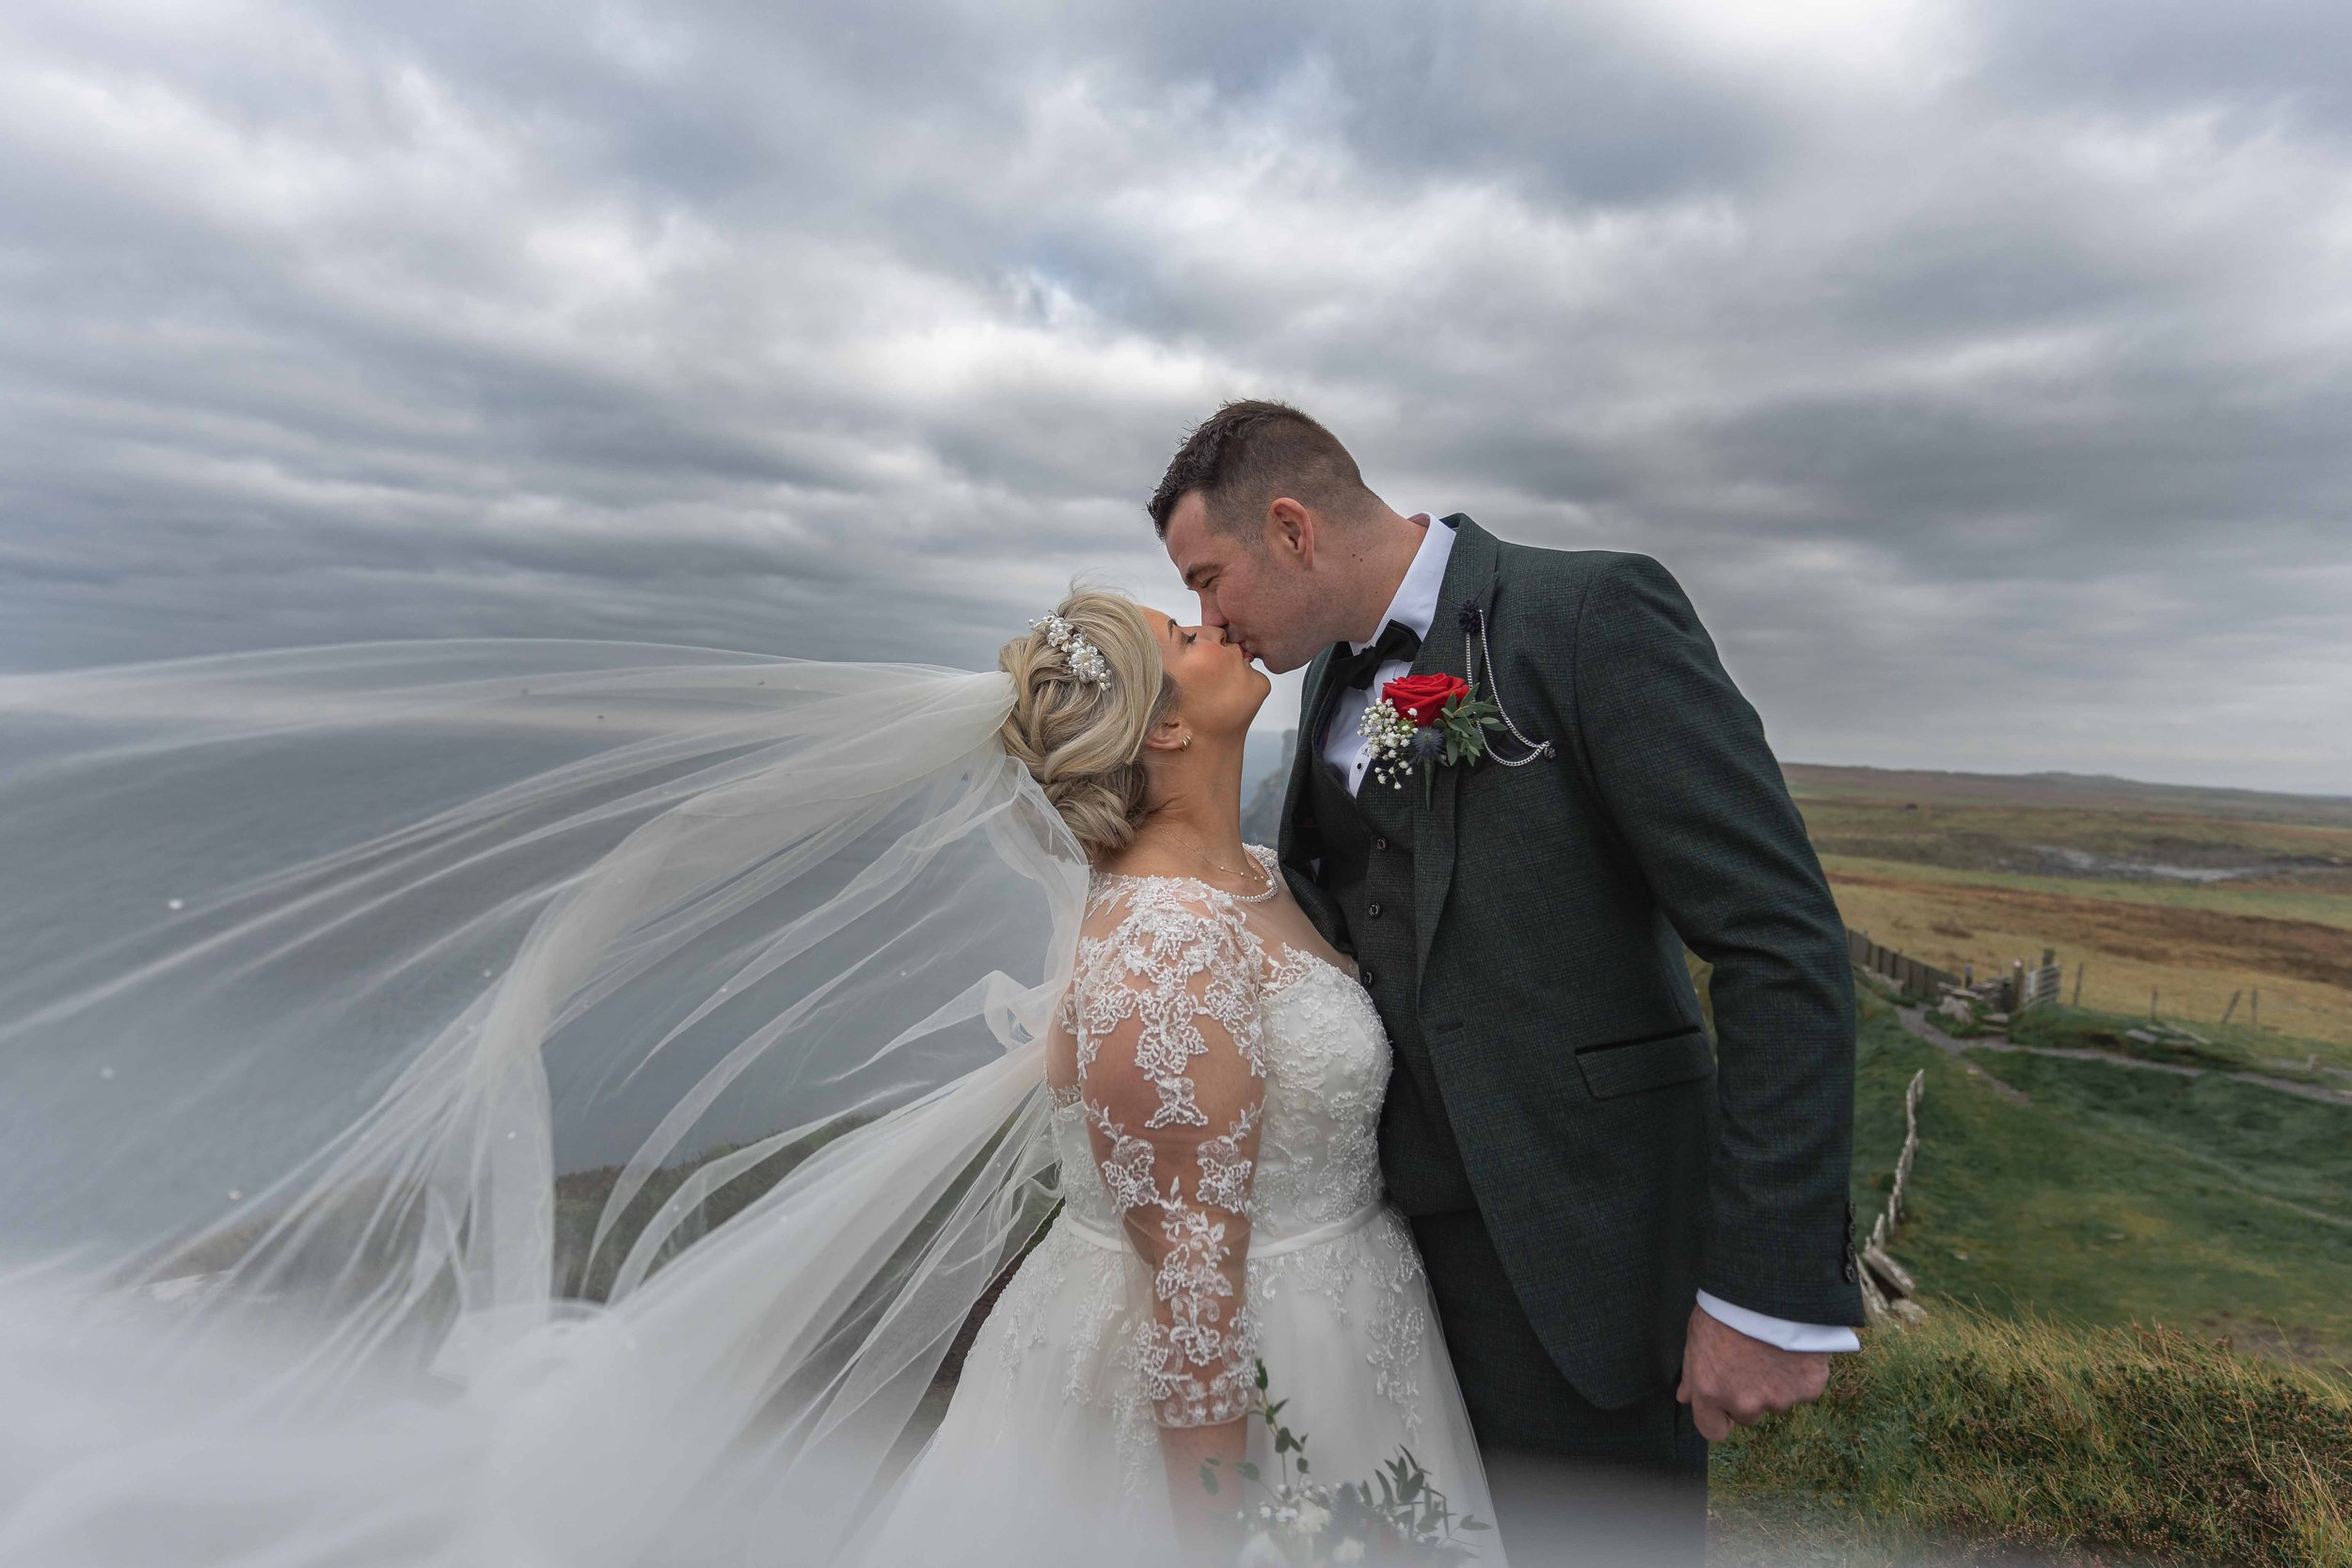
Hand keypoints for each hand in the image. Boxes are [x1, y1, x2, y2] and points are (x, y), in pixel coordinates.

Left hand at [1675, 1302, 1829, 1440]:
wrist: (1769, 1290)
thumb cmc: (1726, 1308)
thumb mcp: (1696, 1337)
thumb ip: (1692, 1374)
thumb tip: (1685, 1397)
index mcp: (1710, 1392)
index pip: (1712, 1430)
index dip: (1719, 1418)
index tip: (1723, 1405)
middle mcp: (1744, 1404)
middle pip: (1748, 1416)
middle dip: (1750, 1396)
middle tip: (1751, 1362)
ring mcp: (1779, 1399)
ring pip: (1777, 1402)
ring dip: (1776, 1385)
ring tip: (1773, 1350)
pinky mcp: (1808, 1389)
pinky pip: (1804, 1389)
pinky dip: (1801, 1375)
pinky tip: (1795, 1349)